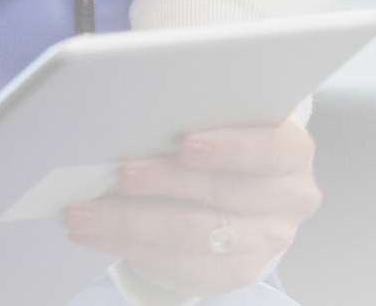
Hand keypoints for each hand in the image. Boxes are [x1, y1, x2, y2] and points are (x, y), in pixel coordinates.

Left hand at [62, 121, 322, 296]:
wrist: (232, 189)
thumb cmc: (215, 138)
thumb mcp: (215, 117)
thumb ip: (192, 110)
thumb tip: (134, 106)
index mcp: (290, 148)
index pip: (273, 147)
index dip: (230, 146)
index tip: (185, 142)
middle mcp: (288, 196)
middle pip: (225, 192)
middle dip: (166, 181)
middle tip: (121, 172)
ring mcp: (266, 238)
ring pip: (196, 233)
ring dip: (132, 222)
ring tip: (85, 211)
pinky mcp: (237, 270)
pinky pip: (182, 265)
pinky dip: (131, 247)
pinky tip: (95, 234)